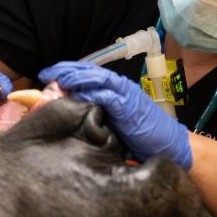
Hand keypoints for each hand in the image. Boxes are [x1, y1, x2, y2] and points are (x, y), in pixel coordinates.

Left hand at [39, 61, 191, 169]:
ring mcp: (125, 94)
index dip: (68, 72)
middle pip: (89, 72)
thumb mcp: (114, 122)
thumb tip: (72, 111)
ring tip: (58, 78)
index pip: (88, 74)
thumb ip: (97, 113)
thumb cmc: (142, 137)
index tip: (48, 75)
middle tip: (47, 72)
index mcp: (116, 89)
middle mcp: (120, 87)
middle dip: (66, 70)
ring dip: (76, 77)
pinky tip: (77, 92)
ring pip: (97, 79)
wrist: (169, 145)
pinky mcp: (128, 106)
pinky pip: (107, 95)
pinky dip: (91, 91)